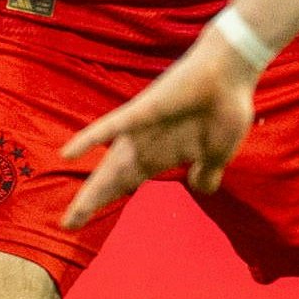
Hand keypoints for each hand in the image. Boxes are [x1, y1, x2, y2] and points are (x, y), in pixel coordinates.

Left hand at [61, 31, 260, 228]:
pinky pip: (111, 126)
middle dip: (93, 202)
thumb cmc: (225, 107)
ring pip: (109, 164)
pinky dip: (89, 140)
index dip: (112, 199)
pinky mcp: (142, 110)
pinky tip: (67, 154)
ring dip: (92, 190)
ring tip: (70, 216)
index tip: (95, 218)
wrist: (232, 72)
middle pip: (113, 179)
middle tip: (68, 225)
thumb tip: (200, 187)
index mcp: (162, 154)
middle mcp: (146, 144)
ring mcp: (141, 128)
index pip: (129, 182)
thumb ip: (207, 172)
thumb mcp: (219, 153)